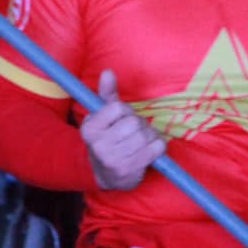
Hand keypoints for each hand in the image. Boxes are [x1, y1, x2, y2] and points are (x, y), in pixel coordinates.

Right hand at [80, 70, 164, 190]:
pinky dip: (158, 146)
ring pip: (145, 135)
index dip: (126, 111)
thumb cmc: (107, 139)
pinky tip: (150, 150)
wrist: (105, 174)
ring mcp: (113, 160)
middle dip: (139, 124)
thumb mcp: (103, 116)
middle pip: (134, 122)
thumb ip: (107, 94)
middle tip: (134, 132)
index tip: (123, 119)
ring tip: (142, 140)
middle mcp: (98, 145)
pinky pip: (155, 148)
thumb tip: (108, 72)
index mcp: (90, 129)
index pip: (118, 108)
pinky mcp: (130, 171)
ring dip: (149, 135)